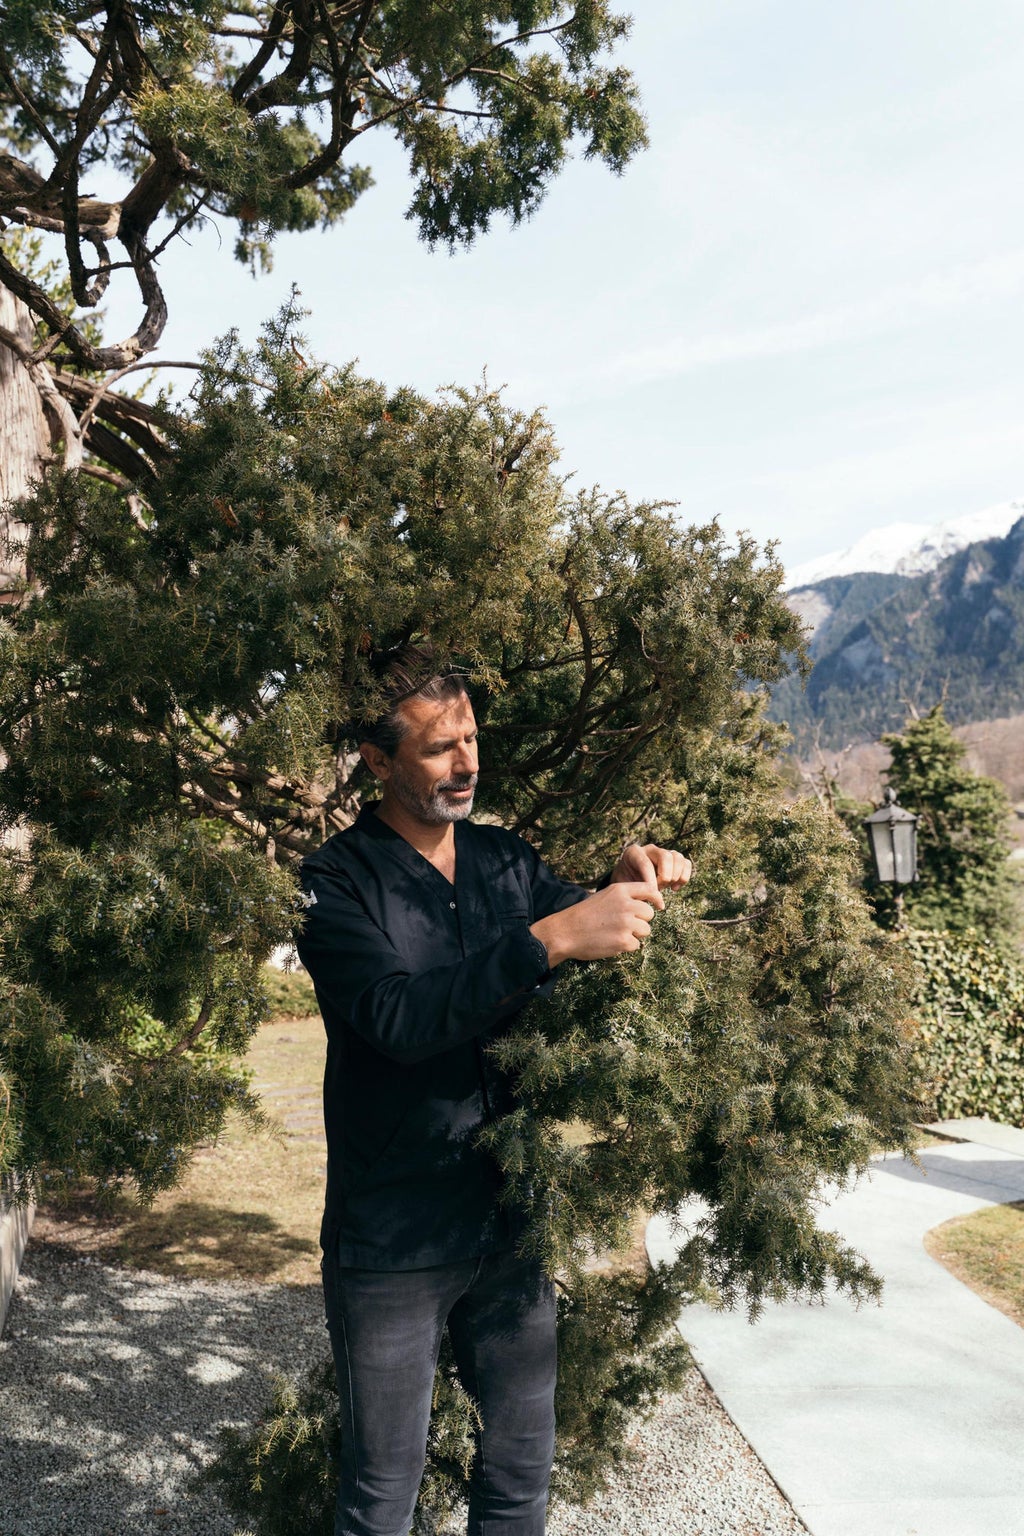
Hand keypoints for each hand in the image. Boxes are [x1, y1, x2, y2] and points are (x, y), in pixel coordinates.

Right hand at [530, 883, 656, 968]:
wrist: (565, 932)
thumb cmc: (583, 915)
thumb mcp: (603, 896)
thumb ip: (624, 897)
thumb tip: (646, 906)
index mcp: (620, 890)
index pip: (649, 889)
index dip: (657, 899)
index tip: (659, 906)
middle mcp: (626, 904)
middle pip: (649, 914)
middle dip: (641, 921)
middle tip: (624, 925)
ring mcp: (626, 923)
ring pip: (646, 930)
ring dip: (635, 934)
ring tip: (615, 934)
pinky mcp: (624, 941)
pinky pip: (636, 945)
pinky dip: (626, 946)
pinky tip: (611, 942)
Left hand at [610, 842, 692, 896]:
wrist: (631, 885)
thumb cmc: (627, 886)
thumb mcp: (625, 887)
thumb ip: (637, 890)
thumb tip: (655, 899)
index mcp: (633, 853)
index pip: (646, 863)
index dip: (651, 881)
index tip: (652, 894)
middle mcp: (649, 849)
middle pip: (665, 856)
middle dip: (665, 876)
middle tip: (658, 888)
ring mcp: (663, 852)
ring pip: (678, 857)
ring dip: (675, 876)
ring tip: (666, 887)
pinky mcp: (674, 860)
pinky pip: (686, 864)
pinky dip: (684, 878)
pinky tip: (674, 888)